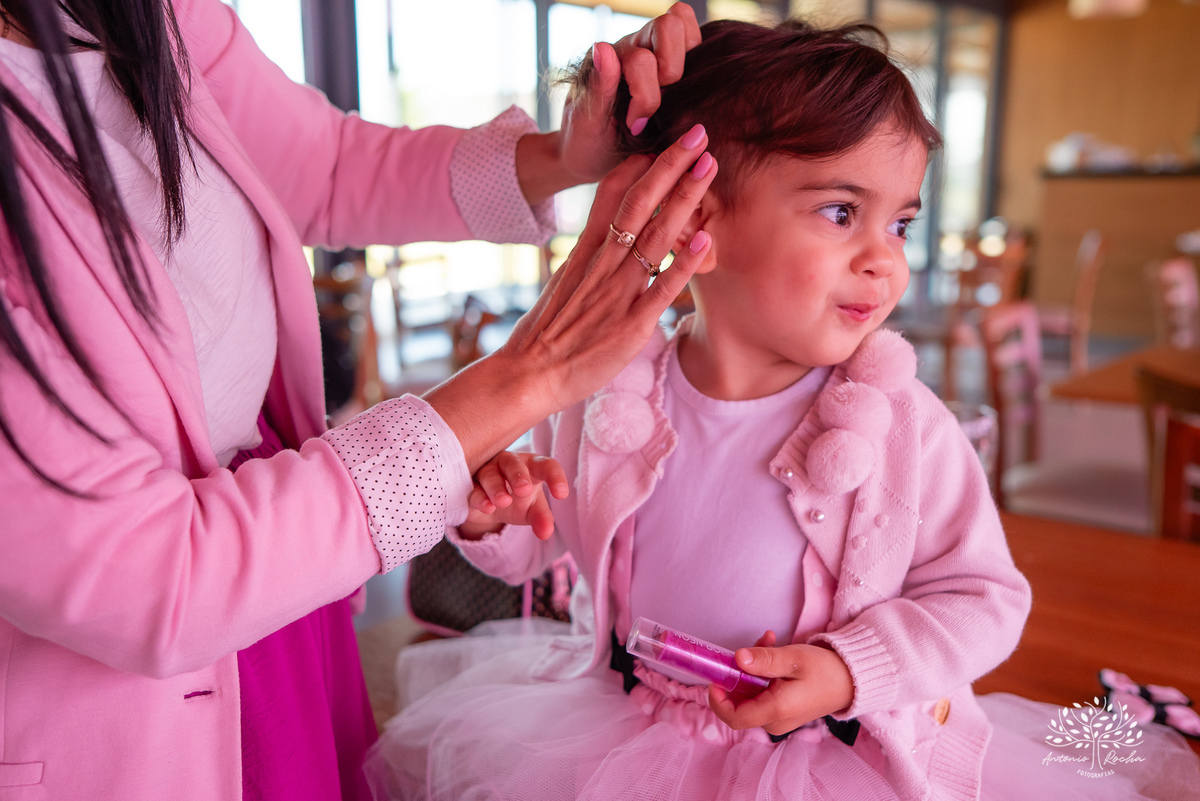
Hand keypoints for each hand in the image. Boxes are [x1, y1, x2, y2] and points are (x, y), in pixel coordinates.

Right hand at [427, 124, 717, 470]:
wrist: (528, 374)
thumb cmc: (547, 333)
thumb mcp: (563, 281)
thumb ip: (589, 258)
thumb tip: (608, 238)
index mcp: (584, 253)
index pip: (611, 196)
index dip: (637, 166)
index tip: (662, 140)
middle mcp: (602, 266)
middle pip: (638, 204)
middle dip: (670, 167)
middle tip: (698, 136)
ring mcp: (617, 294)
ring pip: (654, 237)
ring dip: (684, 200)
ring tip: (709, 168)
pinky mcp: (630, 326)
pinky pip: (661, 290)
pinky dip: (684, 264)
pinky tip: (705, 240)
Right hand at [458, 452, 568, 540]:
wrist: (489, 505)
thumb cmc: (518, 500)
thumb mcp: (532, 509)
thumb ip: (542, 518)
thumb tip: (546, 533)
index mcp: (531, 467)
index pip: (546, 466)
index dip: (555, 477)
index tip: (561, 494)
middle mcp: (509, 465)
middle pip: (514, 463)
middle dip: (518, 476)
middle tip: (524, 490)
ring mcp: (487, 472)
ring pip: (490, 474)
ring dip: (496, 488)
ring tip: (504, 502)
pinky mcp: (470, 486)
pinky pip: (473, 489)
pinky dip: (479, 497)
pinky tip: (486, 507)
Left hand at [517, 3, 701, 201]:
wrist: (592, 154)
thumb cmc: (587, 141)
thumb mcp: (586, 123)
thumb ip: (598, 87)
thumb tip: (603, 48)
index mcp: (610, 59)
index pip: (641, 61)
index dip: (645, 98)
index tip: (634, 124)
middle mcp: (633, 45)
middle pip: (669, 25)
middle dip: (672, 70)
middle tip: (660, 102)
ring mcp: (655, 48)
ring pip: (682, 22)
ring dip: (686, 61)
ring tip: (673, 95)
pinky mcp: (674, 59)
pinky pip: (695, 39)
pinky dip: (698, 58)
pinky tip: (683, 93)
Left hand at [708, 631, 855, 736]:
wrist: (852, 681)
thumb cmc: (827, 671)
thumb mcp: (794, 659)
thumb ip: (765, 660)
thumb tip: (738, 658)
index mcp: (775, 711)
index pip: (733, 717)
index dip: (717, 699)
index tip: (716, 676)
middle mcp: (774, 720)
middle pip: (739, 701)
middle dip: (739, 671)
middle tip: (751, 646)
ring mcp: (778, 716)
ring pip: (750, 692)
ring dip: (752, 666)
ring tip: (768, 640)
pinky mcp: (782, 709)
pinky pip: (762, 692)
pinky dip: (762, 671)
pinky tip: (773, 647)